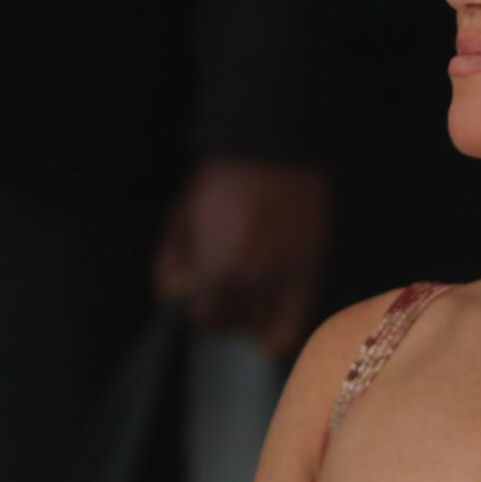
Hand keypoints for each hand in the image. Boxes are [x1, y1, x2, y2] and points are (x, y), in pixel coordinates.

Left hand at [153, 156, 328, 355]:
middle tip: (219, 292)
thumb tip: (170, 298)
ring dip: (249, 319)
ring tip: (244, 299)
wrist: (272, 147)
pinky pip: (293, 324)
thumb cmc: (218, 181)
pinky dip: (277, 333)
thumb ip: (169, 264)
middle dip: (220, 313)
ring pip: (262, 328)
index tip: (195, 298)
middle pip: (231, 326)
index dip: (194, 311)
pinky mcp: (310, 270)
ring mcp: (286, 278)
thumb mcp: (180, 218)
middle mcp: (253, 281)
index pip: (201, 320)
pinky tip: (267, 330)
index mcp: (218, 268)